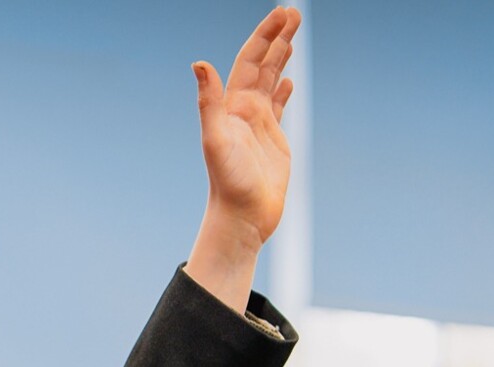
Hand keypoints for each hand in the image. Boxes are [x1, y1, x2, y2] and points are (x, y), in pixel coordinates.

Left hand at [185, 6, 299, 310]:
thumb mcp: (216, 140)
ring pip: (271, 80)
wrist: (241, 218)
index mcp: (232, 105)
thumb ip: (208, 102)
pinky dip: (283, 90)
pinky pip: (277, 107)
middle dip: (277, 37)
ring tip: (292, 35)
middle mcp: (243, 110)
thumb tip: (199, 63)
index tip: (283, 13)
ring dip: (281, 57)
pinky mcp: (272, 141)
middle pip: (262, 63)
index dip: (266, 35)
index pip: (251, 59)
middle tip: (294, 12)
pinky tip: (289, 81)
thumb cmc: (228, 183)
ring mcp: (258, 124)